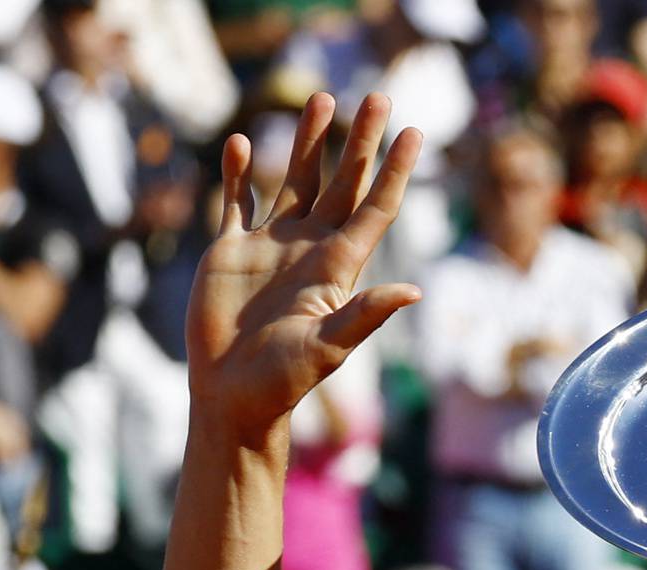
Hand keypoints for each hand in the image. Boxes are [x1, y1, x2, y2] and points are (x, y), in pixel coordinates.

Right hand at [186, 93, 420, 435]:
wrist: (233, 398)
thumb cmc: (285, 382)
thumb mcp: (330, 348)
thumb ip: (366, 315)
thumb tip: (414, 292)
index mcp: (338, 267)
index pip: (376, 207)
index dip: (397, 170)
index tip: (415, 132)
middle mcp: (310, 248)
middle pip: (343, 182)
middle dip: (360, 141)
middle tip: (379, 95)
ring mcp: (271, 246)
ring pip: (296, 181)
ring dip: (308, 142)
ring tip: (321, 99)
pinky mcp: (231, 252)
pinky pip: (237, 201)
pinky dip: (239, 172)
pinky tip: (245, 142)